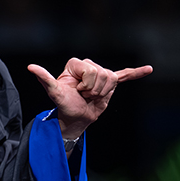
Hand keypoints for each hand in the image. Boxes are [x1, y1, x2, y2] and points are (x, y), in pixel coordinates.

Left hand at [28, 58, 152, 138]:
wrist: (76, 117)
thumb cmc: (63, 104)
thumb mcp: (54, 91)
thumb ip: (44, 78)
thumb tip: (30, 67)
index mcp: (76, 63)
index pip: (90, 69)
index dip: (86, 83)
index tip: (77, 90)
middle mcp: (88, 65)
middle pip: (102, 73)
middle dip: (94, 89)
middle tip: (85, 95)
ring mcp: (101, 73)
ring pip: (111, 79)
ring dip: (103, 92)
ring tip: (92, 96)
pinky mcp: (111, 82)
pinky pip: (125, 75)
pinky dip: (137, 73)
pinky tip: (149, 69)